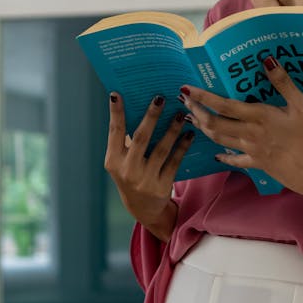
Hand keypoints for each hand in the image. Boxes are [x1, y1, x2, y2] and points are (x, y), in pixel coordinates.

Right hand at [104, 93, 192, 241]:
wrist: (143, 208)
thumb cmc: (132, 175)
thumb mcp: (123, 161)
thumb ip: (127, 141)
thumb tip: (140, 107)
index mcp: (113, 161)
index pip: (114, 132)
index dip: (115, 113)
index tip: (117, 94)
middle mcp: (127, 170)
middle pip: (141, 138)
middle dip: (151, 117)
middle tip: (160, 98)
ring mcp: (144, 179)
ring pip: (161, 149)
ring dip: (171, 129)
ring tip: (179, 114)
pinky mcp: (161, 186)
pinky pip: (174, 161)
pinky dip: (182, 146)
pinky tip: (189, 134)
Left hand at [181, 57, 302, 202]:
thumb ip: (283, 83)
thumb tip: (267, 60)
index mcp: (259, 117)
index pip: (224, 105)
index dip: (203, 97)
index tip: (186, 89)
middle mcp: (250, 134)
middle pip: (214, 124)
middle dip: (197, 112)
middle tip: (186, 103)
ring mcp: (252, 151)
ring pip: (220, 139)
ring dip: (204, 129)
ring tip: (194, 120)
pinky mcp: (258, 164)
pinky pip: (235, 160)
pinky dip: (224, 156)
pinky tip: (217, 155)